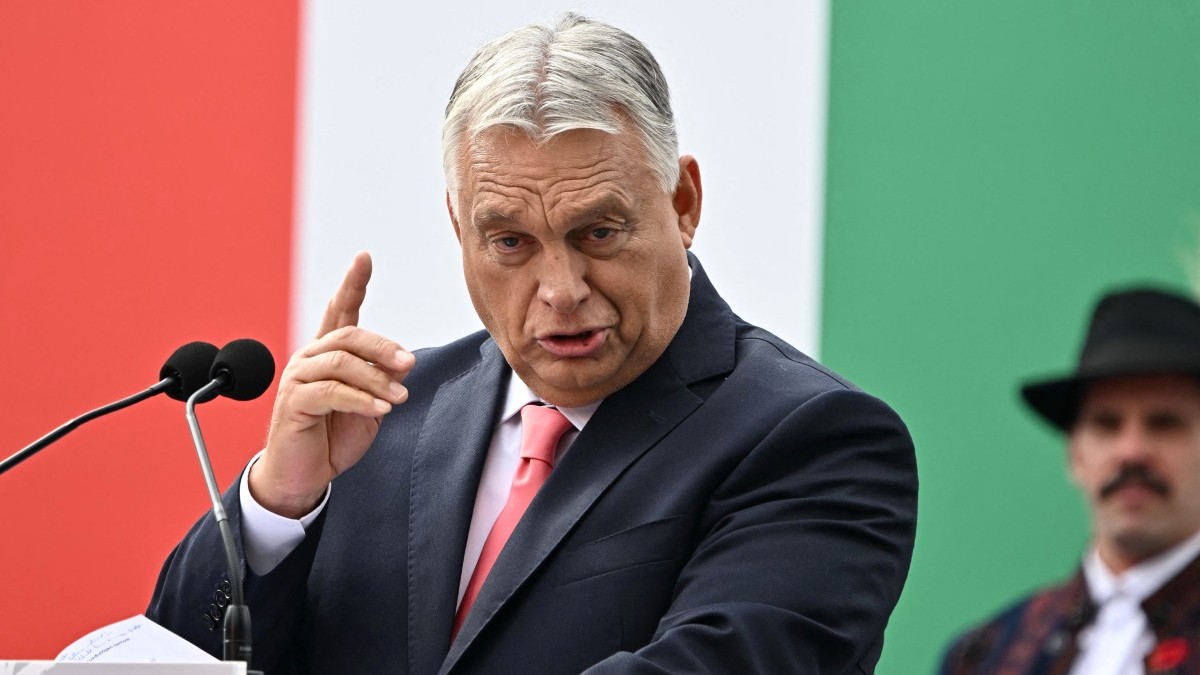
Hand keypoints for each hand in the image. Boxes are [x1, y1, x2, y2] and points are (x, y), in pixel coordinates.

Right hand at [250, 251, 413, 516]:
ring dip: (376, 380)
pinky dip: (361, 400)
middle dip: (382, 347)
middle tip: (409, 364)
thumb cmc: (333, 436)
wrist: (304, 475)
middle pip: (348, 335)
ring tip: (399, 399)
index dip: (352, 283)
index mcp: (328, 353)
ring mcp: (298, 378)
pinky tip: (380, 410)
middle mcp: (310, 358)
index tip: (364, 257)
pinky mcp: (294, 402)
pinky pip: (331, 392)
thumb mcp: (370, 406)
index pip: (340, 310)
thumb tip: (403, 361)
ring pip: (341, 362)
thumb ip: (383, 381)